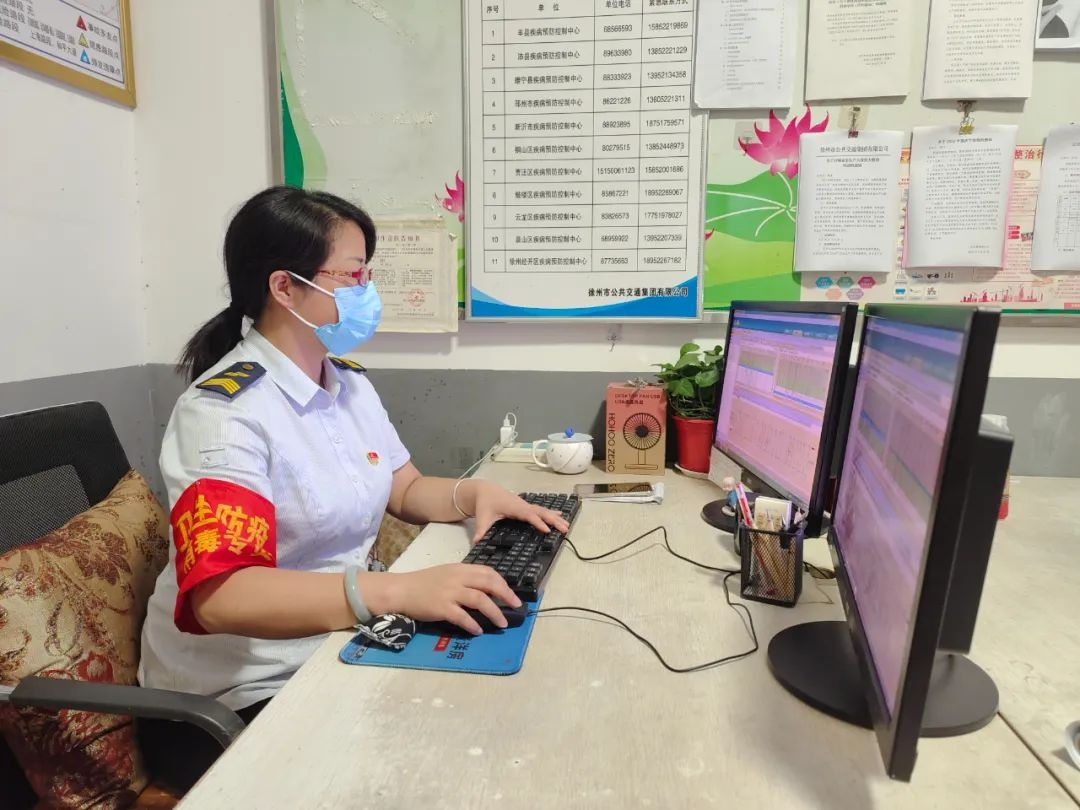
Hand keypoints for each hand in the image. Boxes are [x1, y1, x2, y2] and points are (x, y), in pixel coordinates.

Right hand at [384, 564, 520, 634]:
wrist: (401, 590)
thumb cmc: (423, 583)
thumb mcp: (446, 574)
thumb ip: (464, 579)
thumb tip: (486, 590)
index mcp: (460, 568)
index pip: (488, 572)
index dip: (502, 583)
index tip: (511, 594)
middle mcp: (457, 578)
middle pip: (488, 583)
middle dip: (506, 595)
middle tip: (516, 606)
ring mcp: (449, 592)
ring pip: (479, 600)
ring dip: (494, 613)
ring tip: (502, 623)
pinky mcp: (441, 607)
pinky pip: (462, 616)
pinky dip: (472, 624)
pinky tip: (478, 630)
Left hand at [462, 480, 569, 542]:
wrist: (485, 490)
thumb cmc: (485, 503)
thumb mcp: (482, 517)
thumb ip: (481, 530)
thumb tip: (477, 542)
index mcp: (514, 507)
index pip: (528, 515)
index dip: (538, 522)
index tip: (547, 530)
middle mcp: (522, 505)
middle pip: (541, 512)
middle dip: (553, 520)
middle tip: (564, 529)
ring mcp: (526, 505)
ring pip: (543, 511)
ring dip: (555, 518)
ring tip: (567, 526)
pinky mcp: (526, 506)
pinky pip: (541, 510)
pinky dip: (551, 513)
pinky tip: (560, 516)